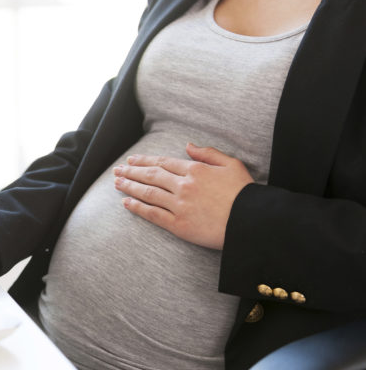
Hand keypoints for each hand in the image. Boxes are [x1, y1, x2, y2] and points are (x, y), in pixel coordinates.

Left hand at [113, 143, 253, 249]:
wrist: (252, 222)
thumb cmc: (245, 193)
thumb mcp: (232, 164)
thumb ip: (208, 153)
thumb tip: (188, 145)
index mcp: (195, 170)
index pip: (163, 162)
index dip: (145, 161)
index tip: (132, 160)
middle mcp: (183, 185)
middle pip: (151, 176)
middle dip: (131, 172)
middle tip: (117, 170)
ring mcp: (179, 205)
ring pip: (148, 193)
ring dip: (130, 187)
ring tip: (116, 183)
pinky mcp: (179, 225)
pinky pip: (153, 214)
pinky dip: (138, 207)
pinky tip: (126, 203)